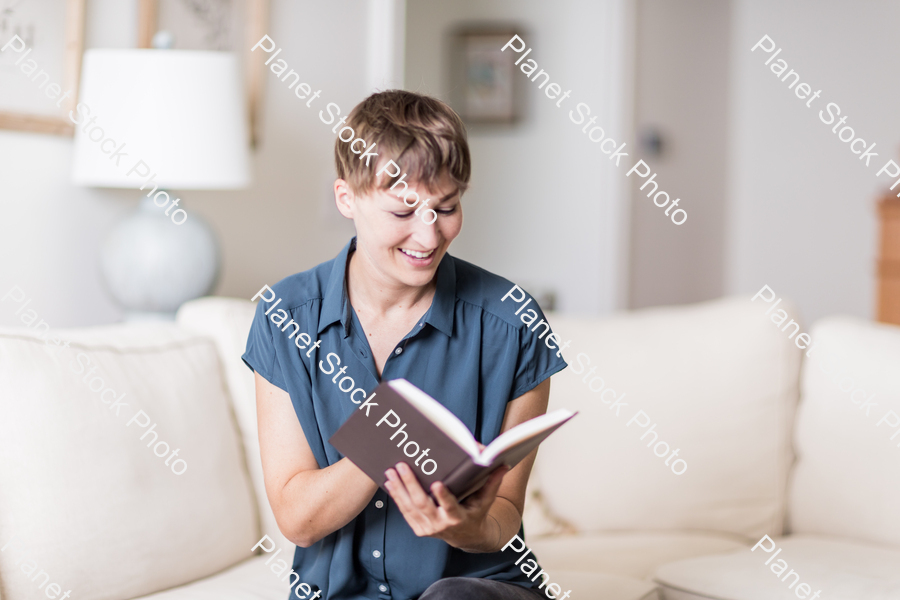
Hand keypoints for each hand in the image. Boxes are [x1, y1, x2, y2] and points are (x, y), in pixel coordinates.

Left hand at [383, 461, 508, 551]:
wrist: (466, 537)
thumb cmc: (476, 512)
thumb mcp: (485, 500)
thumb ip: (492, 482)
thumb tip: (503, 464)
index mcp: (458, 518)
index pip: (450, 507)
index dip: (443, 496)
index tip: (436, 483)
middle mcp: (441, 525)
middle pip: (423, 504)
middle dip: (410, 485)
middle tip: (401, 466)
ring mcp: (428, 528)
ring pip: (410, 508)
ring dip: (398, 489)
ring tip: (390, 472)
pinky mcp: (418, 529)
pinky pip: (405, 512)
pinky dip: (397, 497)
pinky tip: (390, 483)